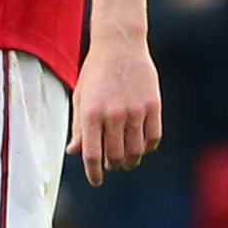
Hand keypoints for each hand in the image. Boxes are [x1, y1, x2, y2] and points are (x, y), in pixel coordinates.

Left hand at [72, 30, 163, 181]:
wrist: (120, 45)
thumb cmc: (95, 72)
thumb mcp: (80, 97)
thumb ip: (78, 127)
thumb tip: (74, 152)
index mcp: (91, 113)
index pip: (92, 154)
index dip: (93, 173)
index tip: (96, 181)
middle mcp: (113, 114)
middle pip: (116, 156)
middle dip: (113, 166)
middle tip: (111, 165)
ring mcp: (135, 111)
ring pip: (136, 152)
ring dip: (130, 161)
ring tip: (126, 160)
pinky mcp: (154, 106)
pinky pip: (153, 138)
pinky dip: (147, 148)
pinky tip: (141, 147)